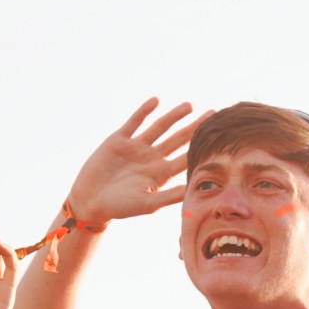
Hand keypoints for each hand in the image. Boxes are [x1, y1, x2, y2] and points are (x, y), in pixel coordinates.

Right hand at [66, 99, 209, 222]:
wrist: (90, 201)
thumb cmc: (119, 207)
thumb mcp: (147, 204)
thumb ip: (169, 195)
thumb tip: (192, 190)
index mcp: (161, 173)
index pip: (186, 157)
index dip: (201, 147)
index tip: (218, 137)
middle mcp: (151, 158)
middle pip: (178, 139)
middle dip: (195, 127)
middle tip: (213, 114)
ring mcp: (136, 148)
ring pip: (159, 128)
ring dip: (173, 116)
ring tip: (189, 106)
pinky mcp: (119, 140)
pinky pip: (134, 122)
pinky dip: (144, 111)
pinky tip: (156, 101)